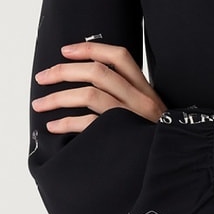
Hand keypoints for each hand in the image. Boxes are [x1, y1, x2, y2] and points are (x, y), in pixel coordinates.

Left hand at [33, 42, 164, 133]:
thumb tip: (88, 84)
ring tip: (40, 103)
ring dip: (58, 98)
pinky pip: (88, 124)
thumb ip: (127, 96)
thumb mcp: (148, 111)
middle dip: (64, 71)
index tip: (65, 51)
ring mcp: (130, 117)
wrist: (173, 164)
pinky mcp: (122, 137)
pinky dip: (66, 123)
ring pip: (90, 95)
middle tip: (43, 77)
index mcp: (145, 88)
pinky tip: (54, 125)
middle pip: (98, 72)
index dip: (90, 49)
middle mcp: (139, 99)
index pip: (119, 56)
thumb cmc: (154, 136)